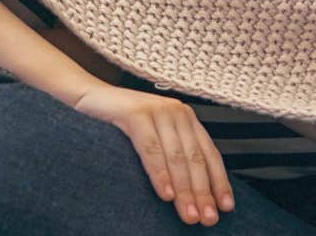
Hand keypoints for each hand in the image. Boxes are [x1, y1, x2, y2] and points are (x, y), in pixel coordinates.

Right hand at [73, 84, 234, 226]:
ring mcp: (157, 110)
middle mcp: (177, 112)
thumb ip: (174, 155)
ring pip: (176, 157)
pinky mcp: (136, 113)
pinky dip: (160, 174)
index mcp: (186, 119)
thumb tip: (194, 195)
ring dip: (184, 190)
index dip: (219, 182)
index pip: (209, 154)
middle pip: (195, 159)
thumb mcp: (156, 138)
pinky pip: (151, 149)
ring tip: (188, 214)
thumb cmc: (122, 123)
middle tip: (206, 218)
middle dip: (203, 193)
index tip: (225, 207)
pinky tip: (165, 194)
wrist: (89, 97)